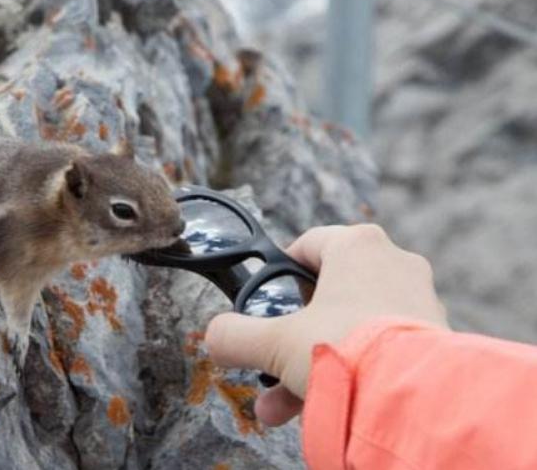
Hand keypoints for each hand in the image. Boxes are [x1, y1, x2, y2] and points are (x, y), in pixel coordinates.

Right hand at [205, 224, 448, 425]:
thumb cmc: (346, 350)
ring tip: (284, 405)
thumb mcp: (274, 343)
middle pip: (328, 295)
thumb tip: (215, 337)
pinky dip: (351, 370)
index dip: (280, 272)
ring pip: (351, 328)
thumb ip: (236, 336)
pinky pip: (379, 349)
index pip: (308, 244)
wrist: (415, 398)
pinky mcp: (435, 336)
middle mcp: (394, 263)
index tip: (267, 302)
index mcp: (357, 245)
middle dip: (292, 337)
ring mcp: (419, 300)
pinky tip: (324, 403)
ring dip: (315, 362)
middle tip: (270, 364)